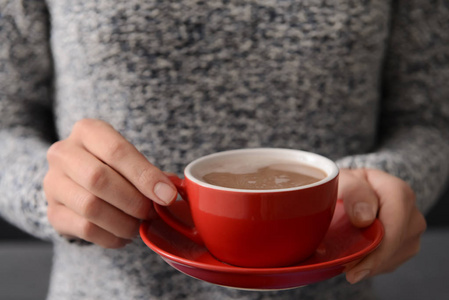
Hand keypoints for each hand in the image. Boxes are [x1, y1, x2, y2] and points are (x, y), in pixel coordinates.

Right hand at [44, 119, 176, 247]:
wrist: (78, 180)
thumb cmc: (113, 166)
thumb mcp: (130, 159)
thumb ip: (150, 173)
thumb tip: (171, 192)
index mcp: (88, 131)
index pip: (116, 151)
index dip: (145, 176)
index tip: (167, 196)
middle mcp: (63, 153)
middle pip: (99, 179)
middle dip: (134, 201)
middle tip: (152, 213)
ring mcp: (53, 183)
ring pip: (90, 207)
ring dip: (123, 222)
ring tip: (139, 225)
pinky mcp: (52, 212)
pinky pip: (84, 229)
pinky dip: (111, 236)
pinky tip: (124, 235)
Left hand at [339, 168, 426, 283]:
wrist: (357, 189)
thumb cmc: (348, 184)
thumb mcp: (344, 179)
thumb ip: (352, 191)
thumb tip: (364, 218)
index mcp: (398, 192)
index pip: (394, 228)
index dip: (375, 253)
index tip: (352, 269)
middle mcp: (412, 213)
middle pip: (392, 247)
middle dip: (367, 261)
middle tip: (343, 269)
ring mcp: (412, 231)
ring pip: (390, 259)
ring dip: (368, 264)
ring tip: (346, 258)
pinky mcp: (407, 246)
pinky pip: (389, 262)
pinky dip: (371, 264)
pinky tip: (357, 256)